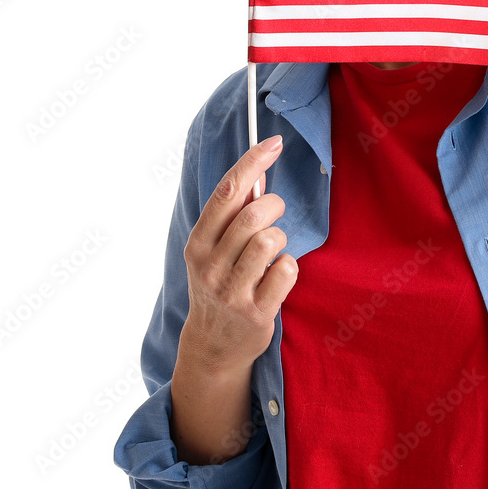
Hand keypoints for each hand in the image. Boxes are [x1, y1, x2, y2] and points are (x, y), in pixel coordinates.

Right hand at [180, 135, 297, 373]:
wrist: (213, 346)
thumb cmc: (220, 284)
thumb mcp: (213, 251)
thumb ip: (232, 217)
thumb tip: (260, 173)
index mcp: (197, 244)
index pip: (226, 192)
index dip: (252, 162)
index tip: (274, 142)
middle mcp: (210, 266)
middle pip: (253, 216)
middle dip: (274, 206)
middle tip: (275, 214)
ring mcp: (232, 291)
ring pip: (271, 240)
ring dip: (281, 238)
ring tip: (273, 250)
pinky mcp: (256, 311)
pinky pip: (287, 270)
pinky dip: (289, 266)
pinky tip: (278, 275)